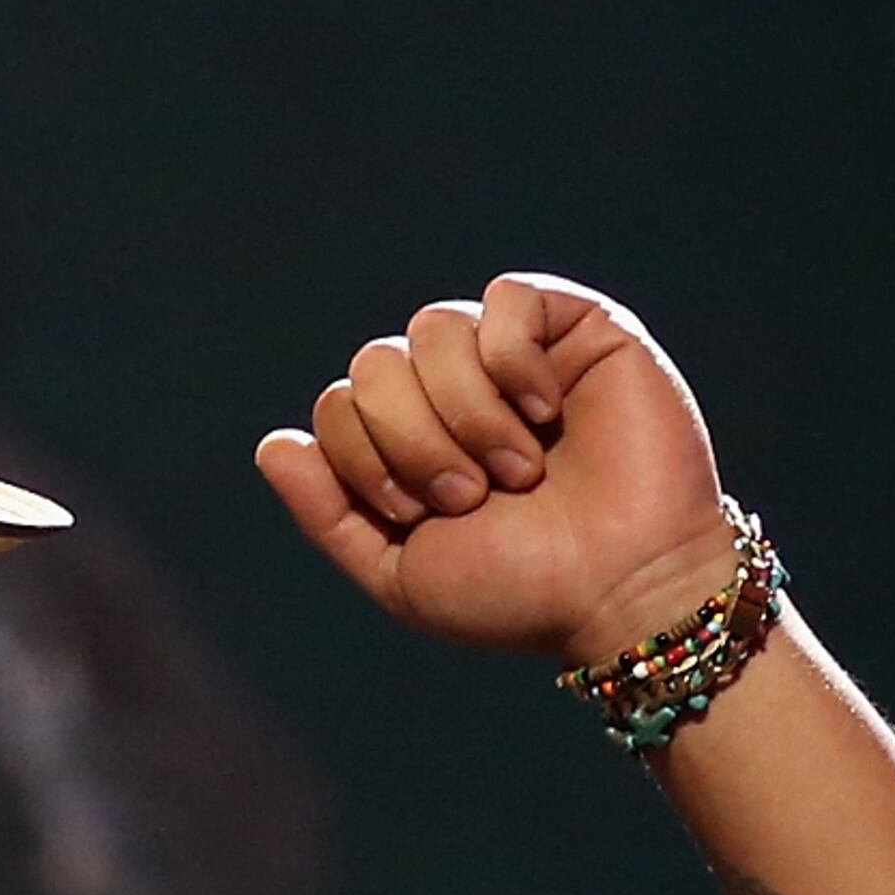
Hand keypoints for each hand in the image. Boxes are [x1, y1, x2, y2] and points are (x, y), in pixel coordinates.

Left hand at [255, 272, 737, 669]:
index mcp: (409, 441)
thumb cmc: (521, 591)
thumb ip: (330, 512)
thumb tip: (272, 445)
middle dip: (411, 441)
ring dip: (465, 413)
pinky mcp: (581, 330)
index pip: (339, 404)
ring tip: (519, 469)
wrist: (622, 594)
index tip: (427, 515)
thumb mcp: (400, 571)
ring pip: (432, 328)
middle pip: (376, 362)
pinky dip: (513, 362)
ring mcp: (517, 356)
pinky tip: (547, 413)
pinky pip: (505, 300)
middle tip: (472, 495)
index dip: (364, 459)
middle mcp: (457, 391)